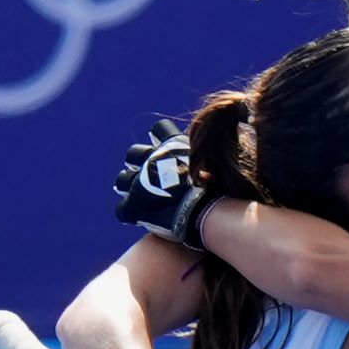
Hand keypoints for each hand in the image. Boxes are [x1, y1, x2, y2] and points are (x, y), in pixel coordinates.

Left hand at [113, 119, 209, 250]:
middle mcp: (152, 159)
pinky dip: (129, 213)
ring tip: (139, 196)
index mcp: (171, 145)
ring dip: (129, 185)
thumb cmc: (220, 188)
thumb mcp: (220, 161)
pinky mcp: (134, 205)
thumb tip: (227, 145)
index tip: (165, 149)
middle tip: (149, 175)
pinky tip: (138, 219)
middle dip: (139, 162)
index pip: (159, 128)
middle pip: (134, 153)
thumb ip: (213, 154)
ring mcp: (139, 182)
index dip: (161, 138)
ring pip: (122, 179)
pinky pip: (122, 209)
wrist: (206, 210)